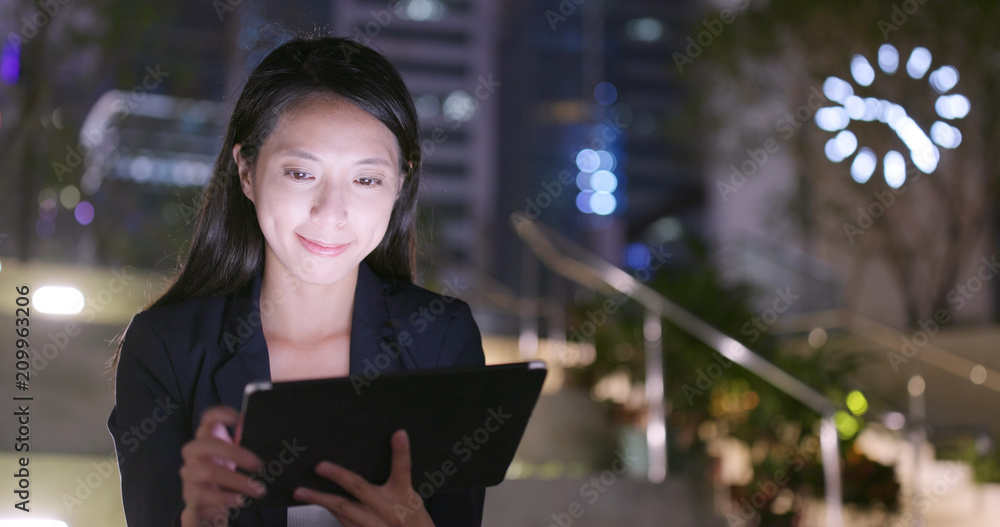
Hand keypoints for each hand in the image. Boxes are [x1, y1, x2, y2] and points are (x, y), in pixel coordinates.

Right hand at [179, 406, 266, 526]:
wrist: (204, 505)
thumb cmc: (221, 474)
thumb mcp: (232, 458)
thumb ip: (241, 444)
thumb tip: (257, 427)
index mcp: (206, 439)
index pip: (207, 419)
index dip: (220, 414)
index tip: (238, 417)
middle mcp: (193, 454)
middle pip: (207, 445)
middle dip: (236, 454)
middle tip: (259, 465)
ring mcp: (189, 474)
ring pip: (209, 473)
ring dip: (237, 482)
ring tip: (257, 490)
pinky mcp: (190, 495)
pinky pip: (206, 496)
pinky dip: (226, 499)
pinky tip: (240, 501)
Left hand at [293, 429, 434, 526]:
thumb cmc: (413, 522)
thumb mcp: (411, 501)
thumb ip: (396, 485)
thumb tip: (367, 469)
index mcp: (404, 495)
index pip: (403, 469)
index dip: (401, 451)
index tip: (398, 433)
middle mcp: (388, 509)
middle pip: (360, 487)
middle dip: (338, 475)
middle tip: (320, 466)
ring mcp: (374, 525)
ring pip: (343, 508)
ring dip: (319, 499)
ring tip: (300, 492)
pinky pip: (343, 522)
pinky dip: (330, 511)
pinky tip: (317, 504)